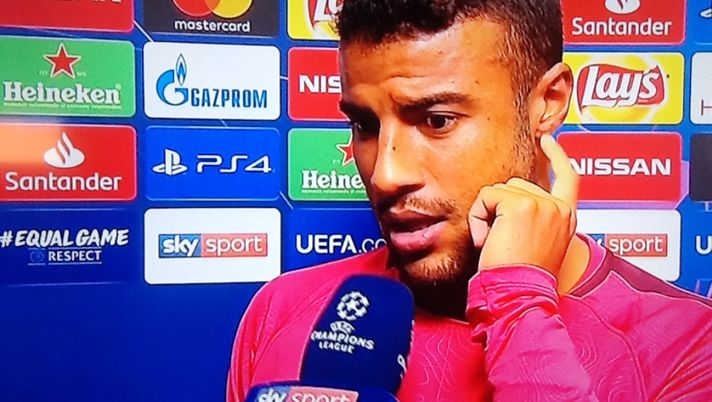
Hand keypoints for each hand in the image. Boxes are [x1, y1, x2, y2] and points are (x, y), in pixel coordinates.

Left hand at [468, 135, 578, 273]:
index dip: (558, 156)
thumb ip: (533, 217)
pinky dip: (478, 218)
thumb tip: (509, 200)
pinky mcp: (523, 205)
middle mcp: (559, 209)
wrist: (520, 292)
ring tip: (496, 243)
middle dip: (499, 209)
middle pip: (516, 185)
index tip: (548, 140)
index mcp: (566, 218)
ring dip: (487, 215)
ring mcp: (543, 204)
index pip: (569, 178)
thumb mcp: (536, 243)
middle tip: (500, 242)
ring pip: (499, 191)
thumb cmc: (521, 276)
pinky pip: (486, 197)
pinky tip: (487, 240)